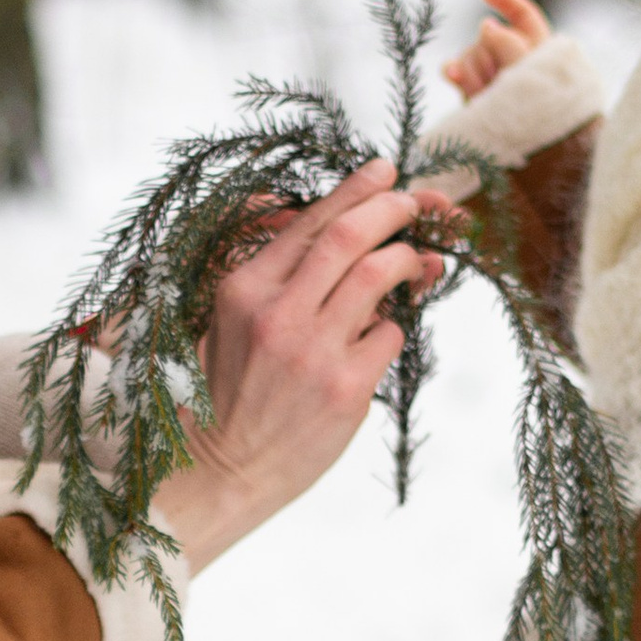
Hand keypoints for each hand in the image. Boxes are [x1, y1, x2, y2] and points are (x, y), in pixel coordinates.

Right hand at [154, 158, 450, 573]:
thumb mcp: (232, 323)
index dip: (356, 188)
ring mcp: (313, 351)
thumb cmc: (229, 393)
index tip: (386, 170)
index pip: (309, 221)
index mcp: (243, 289)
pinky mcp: (345, 388)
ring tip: (419, 261)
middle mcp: (277, 314)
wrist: (222, 470)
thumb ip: (279, 278)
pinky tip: (386, 332)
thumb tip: (347, 237)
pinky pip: (390, 335)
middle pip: (351, 235)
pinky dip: (396, 325)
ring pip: (379, 275)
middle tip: (414, 203)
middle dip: (393, 209)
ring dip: (407, 259)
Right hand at [439, 0, 551, 98]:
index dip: (505, 0)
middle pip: (489, 34)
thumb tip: (486, 23)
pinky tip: (454, 77)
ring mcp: (489, 72)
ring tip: (488, 96)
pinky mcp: (470, 87)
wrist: (516, 149)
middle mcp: (511, 57)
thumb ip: (508, 43)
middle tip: (500, 81)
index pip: (523, 15)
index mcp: (537, 50)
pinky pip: (453, 68)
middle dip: (489, 53)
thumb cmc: (531, 107)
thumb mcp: (526, 71)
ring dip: (475, 72)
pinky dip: (454, 72)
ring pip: (469, 52)